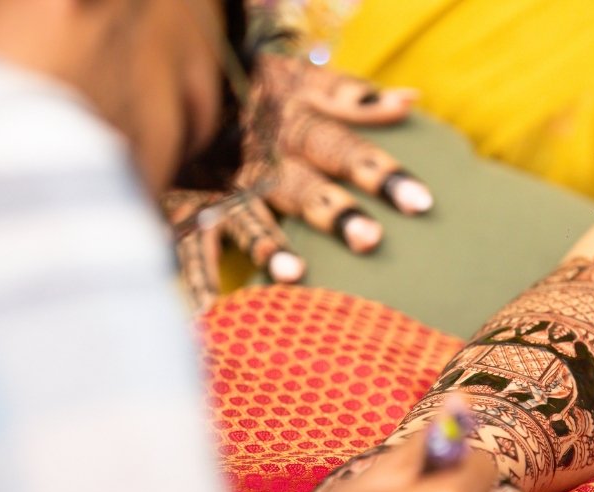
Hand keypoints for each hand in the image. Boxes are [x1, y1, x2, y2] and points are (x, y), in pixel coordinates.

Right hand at [167, 55, 430, 310]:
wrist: (171, 84)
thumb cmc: (254, 89)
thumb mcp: (299, 80)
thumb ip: (351, 96)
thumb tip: (411, 101)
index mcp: (292, 123)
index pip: (342, 147)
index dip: (378, 172)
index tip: (421, 203)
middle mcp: (259, 155)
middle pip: (301, 184)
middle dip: (334, 212)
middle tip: (370, 239)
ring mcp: (218, 182)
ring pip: (247, 214)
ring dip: (270, 244)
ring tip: (294, 276)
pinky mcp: (182, 204)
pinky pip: (190, 241)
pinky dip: (198, 275)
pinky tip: (209, 308)